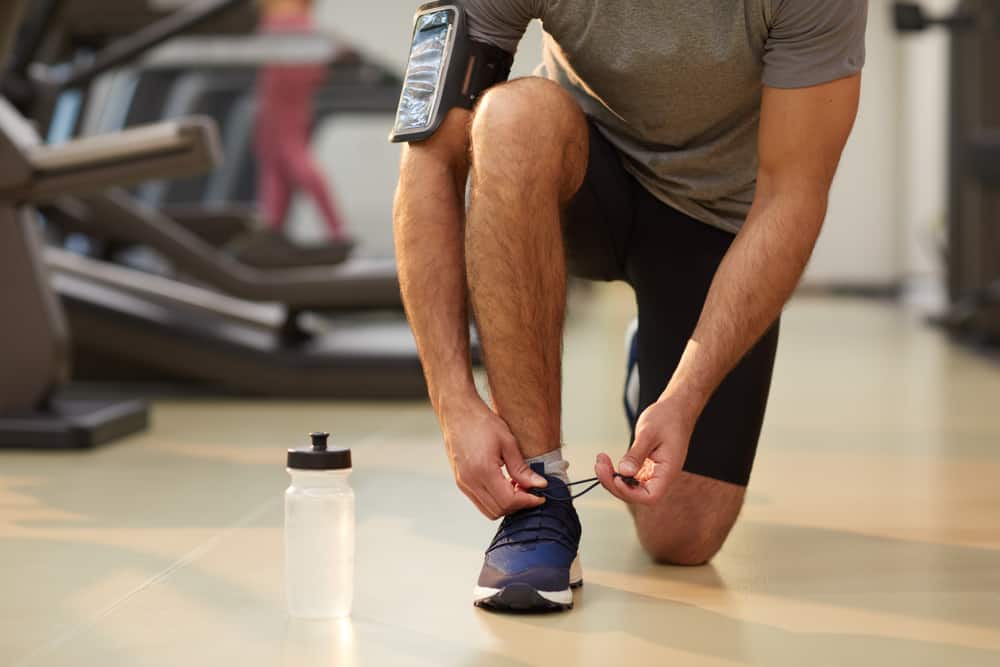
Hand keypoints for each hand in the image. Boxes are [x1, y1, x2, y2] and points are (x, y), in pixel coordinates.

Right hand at [442, 401, 546, 519]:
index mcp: (482, 471)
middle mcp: (470, 481)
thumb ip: (522, 468)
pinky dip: (495, 499)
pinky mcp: (460, 482)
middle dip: (518, 504)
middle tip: (530, 490)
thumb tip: (540, 485)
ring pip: (489, 510)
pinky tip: (504, 483)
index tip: (541, 496)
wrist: (457, 412)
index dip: (528, 501)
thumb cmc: (482, 422)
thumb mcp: (508, 442)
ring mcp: (462, 483)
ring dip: (506, 504)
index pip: (509, 501)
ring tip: (517, 486)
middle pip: (499, 510)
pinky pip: (480, 501)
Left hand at [594, 397, 695, 504]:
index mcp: (668, 472)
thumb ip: (637, 454)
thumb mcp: (648, 433)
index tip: (616, 477)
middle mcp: (661, 477)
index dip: (631, 492)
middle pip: (636, 495)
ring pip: (630, 487)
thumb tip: (624, 471)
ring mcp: (653, 473)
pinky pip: (629, 477)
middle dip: (614, 484)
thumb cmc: (667, 418)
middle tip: (599, 466)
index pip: (650, 496)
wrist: (675, 409)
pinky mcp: (645, 468)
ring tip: (600, 461)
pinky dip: (616, 472)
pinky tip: (605, 461)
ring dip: (612, 478)